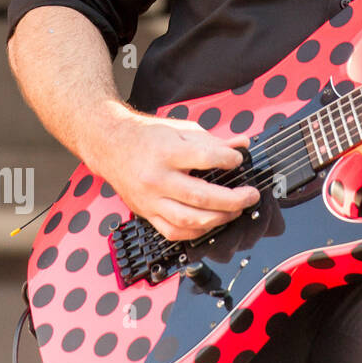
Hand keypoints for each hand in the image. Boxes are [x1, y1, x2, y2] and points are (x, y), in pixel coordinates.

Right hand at [86, 109, 259, 242]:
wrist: (111, 145)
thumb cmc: (148, 137)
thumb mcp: (182, 131)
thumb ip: (213, 141)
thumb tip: (242, 144)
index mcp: (167, 152)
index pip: (205, 158)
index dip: (228, 160)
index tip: (239, 160)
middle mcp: (157, 178)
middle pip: (200, 196)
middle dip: (232, 199)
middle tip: (250, 195)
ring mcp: (150, 199)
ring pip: (188, 219)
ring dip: (218, 219)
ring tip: (236, 211)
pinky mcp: (146, 212)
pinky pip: (173, 231)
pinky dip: (196, 231)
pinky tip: (212, 223)